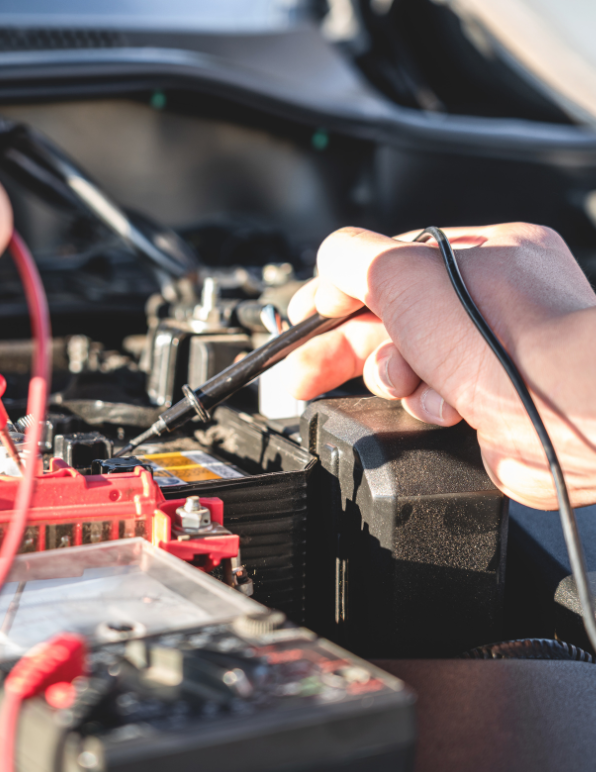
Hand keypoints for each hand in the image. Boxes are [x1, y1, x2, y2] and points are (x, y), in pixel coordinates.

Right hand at [280, 223, 595, 508]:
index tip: (303, 319)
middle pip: (390, 321)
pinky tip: (443, 407)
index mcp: (478, 254)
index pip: (388, 267)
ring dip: (392, 378)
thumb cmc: (507, 338)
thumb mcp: (402, 270)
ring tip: (405, 381)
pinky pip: (429, 404)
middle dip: (344, 348)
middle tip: (303, 373)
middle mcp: (491, 303)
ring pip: (407, 367)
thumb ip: (352, 257)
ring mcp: (494, 356)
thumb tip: (329, 262)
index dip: (337, 294)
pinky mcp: (493, 406)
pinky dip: (425, 407)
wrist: (570, 415)